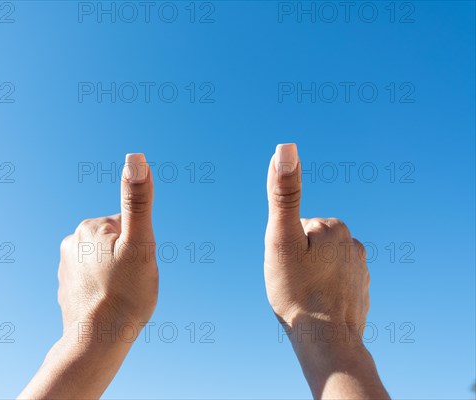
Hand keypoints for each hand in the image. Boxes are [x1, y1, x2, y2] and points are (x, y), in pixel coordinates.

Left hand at [19, 153, 157, 399]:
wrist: (98, 341)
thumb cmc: (126, 294)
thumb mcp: (140, 244)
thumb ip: (138, 201)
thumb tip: (135, 158)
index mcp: (91, 227)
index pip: (129, 227)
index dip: (140, 248)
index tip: (135, 267)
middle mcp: (72, 242)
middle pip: (116, 244)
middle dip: (127, 260)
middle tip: (130, 283)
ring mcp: (66, 267)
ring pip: (106, 263)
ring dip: (116, 275)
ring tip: (119, 296)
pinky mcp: (66, 289)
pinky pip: (93, 280)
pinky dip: (103, 289)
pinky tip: (107, 306)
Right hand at [264, 144, 388, 398]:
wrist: (326, 341)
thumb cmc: (297, 289)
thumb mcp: (281, 238)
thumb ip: (284, 192)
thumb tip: (285, 147)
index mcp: (333, 227)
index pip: (296, 227)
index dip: (283, 247)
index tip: (286, 266)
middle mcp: (353, 243)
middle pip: (310, 244)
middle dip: (297, 258)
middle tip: (292, 281)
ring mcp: (360, 268)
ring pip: (321, 263)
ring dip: (310, 275)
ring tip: (304, 295)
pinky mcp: (361, 290)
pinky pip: (334, 281)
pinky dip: (323, 289)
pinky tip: (318, 306)